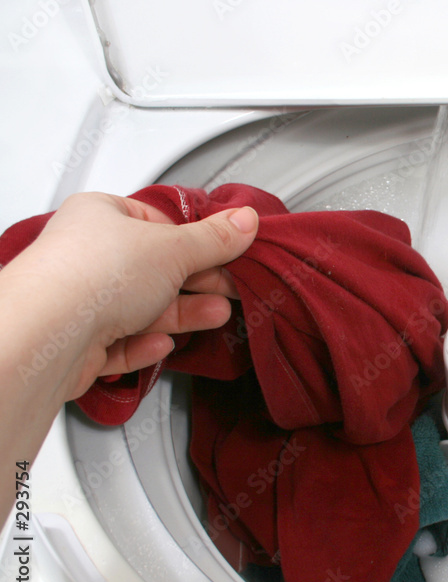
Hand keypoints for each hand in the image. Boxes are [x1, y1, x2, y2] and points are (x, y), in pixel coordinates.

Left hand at [1, 191, 257, 399]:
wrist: (49, 335)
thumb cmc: (94, 277)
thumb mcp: (174, 248)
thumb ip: (215, 239)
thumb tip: (244, 221)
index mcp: (101, 216)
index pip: (158, 223)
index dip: (196, 239)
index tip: (227, 251)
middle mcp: (87, 256)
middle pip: (156, 269)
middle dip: (197, 282)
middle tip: (230, 287)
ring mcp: (81, 301)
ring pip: (143, 308)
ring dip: (182, 314)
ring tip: (215, 314)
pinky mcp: (79, 344)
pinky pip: (122, 342)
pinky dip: (146, 344)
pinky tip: (161, 345)